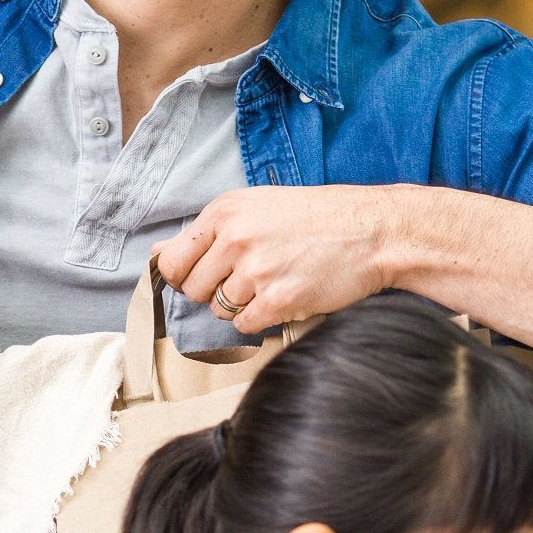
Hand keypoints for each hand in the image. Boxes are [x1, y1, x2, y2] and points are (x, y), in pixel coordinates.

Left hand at [152, 186, 411, 334]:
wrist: (374, 231)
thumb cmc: (318, 218)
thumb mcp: (257, 207)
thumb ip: (208, 232)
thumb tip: (159, 252)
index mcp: (225, 212)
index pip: (173, 260)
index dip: (183, 275)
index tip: (200, 277)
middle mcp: (235, 239)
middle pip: (194, 289)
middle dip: (215, 291)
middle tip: (249, 278)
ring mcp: (256, 272)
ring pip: (219, 310)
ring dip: (242, 305)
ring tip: (274, 282)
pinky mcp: (278, 300)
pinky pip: (245, 326)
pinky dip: (261, 319)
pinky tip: (284, 296)